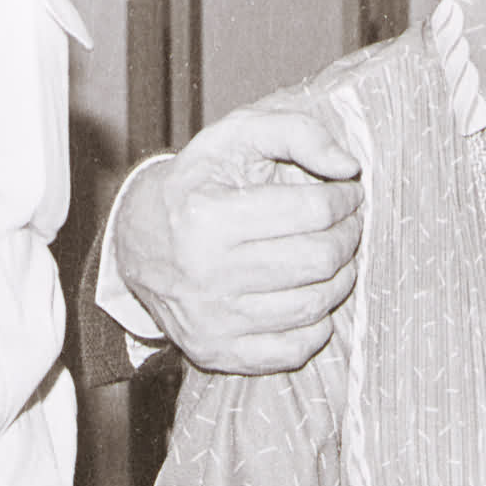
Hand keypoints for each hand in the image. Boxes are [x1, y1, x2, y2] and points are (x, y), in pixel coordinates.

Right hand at [113, 102, 364, 374]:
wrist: (136, 240)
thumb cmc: (199, 181)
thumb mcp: (237, 135)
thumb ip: (298, 132)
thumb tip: (349, 167)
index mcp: (208, 216)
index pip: (314, 211)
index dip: (344, 199)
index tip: (347, 192)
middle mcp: (205, 274)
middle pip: (319, 260)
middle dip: (349, 236)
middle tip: (348, 223)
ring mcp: (209, 320)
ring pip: (314, 305)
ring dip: (342, 276)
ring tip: (336, 254)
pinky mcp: (214, 353)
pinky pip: (293, 350)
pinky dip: (318, 322)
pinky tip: (312, 293)